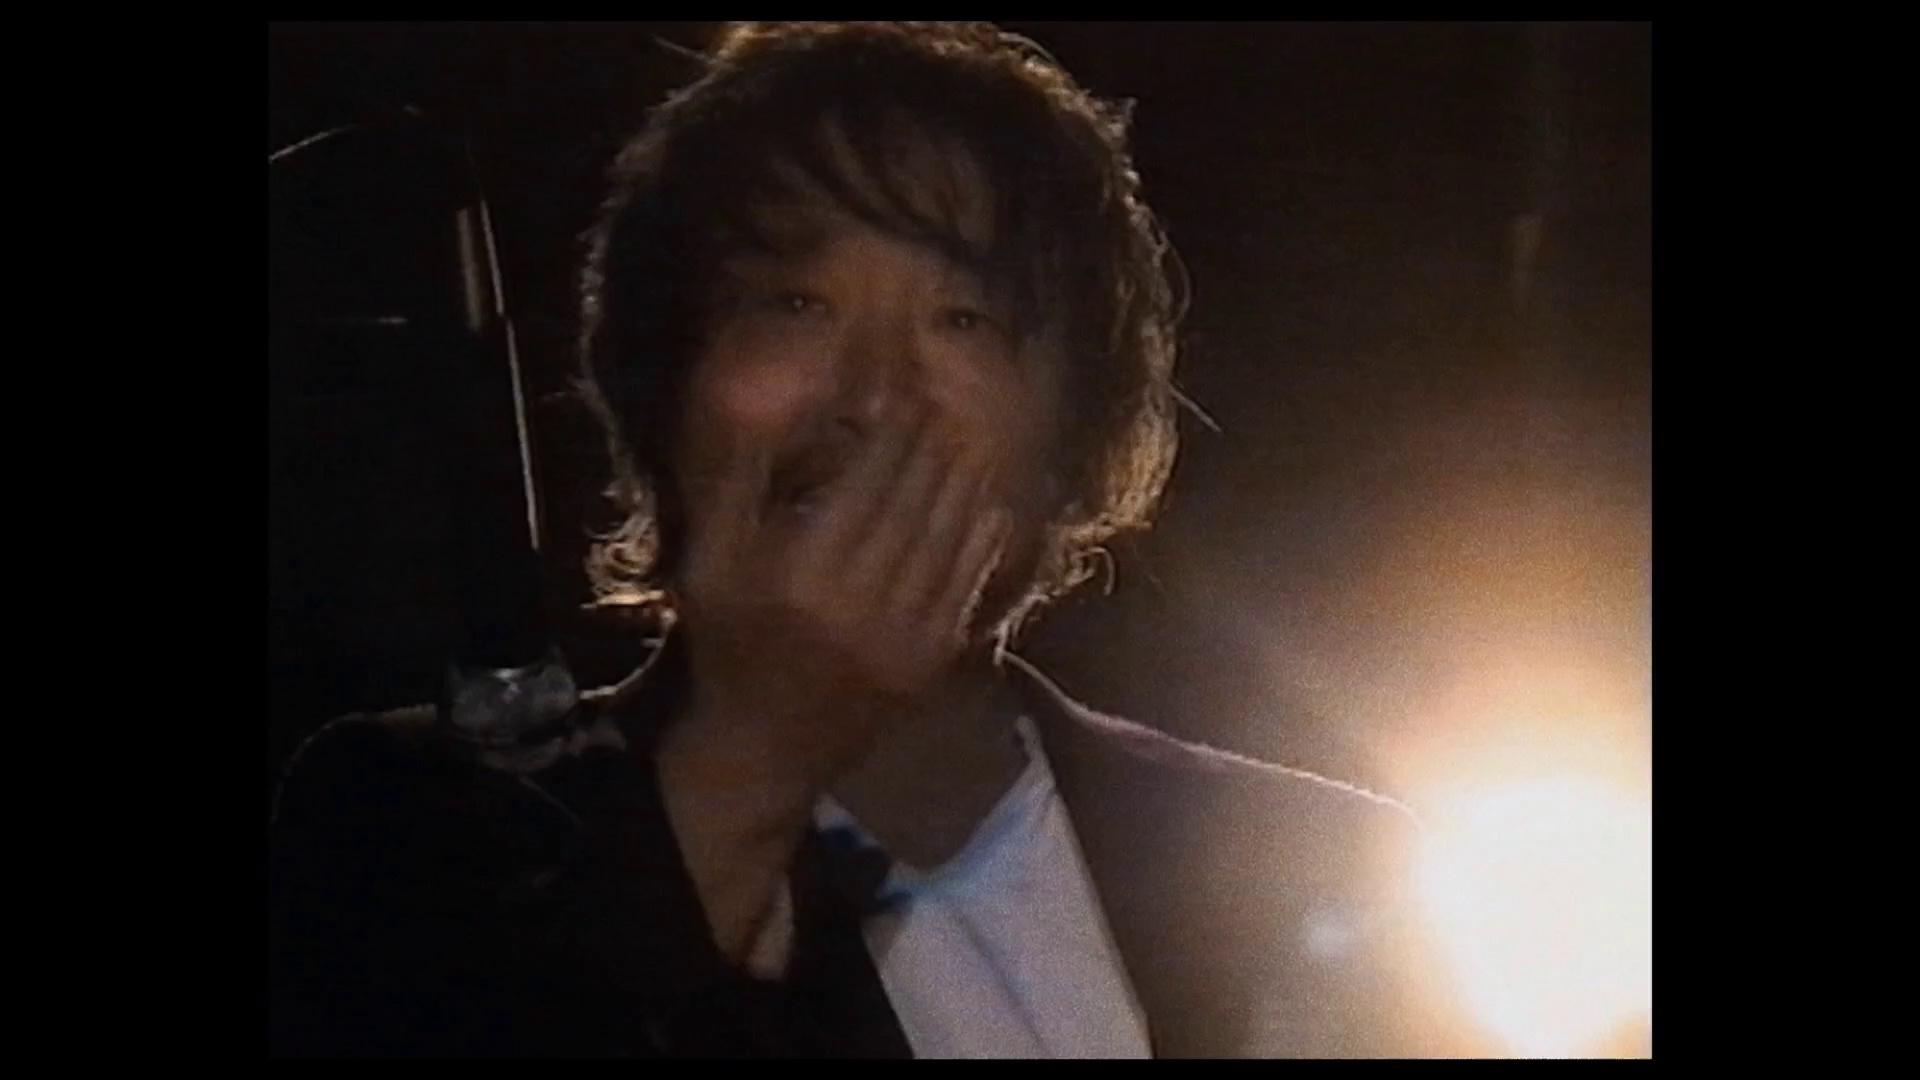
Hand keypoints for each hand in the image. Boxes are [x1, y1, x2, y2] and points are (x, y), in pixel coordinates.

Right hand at [673, 396, 1013, 793]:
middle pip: (913, 509)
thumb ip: (736, 489)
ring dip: (965, 491)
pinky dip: (980, 548)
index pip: (865, 486)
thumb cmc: (730, 645)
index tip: (909, 402)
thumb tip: (767, 411)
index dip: (893, 439)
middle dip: (933, 455)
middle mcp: (858, 604)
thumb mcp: (709, 565)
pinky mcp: (929, 665)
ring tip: (974, 448)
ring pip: (946, 546)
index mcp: (802, 574)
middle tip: (948, 414)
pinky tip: (990, 512)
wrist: (763, 747)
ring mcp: (901, 638)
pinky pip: (963, 592)